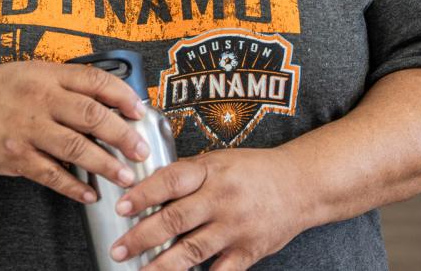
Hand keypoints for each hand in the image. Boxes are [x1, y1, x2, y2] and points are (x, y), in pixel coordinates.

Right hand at [0, 61, 150, 203]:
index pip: (95, 81)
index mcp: (47, 75)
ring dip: (105, 164)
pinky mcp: (15, 156)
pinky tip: (89, 192)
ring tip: (125, 175)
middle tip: (141, 150)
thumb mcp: (32, 72)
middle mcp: (39, 99)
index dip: (123, 96)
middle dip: (123, 135)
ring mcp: (27, 129)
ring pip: (76, 147)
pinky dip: (73, 186)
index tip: (140, 111)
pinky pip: (51, 174)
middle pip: (91, 115)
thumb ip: (66, 84)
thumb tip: (108, 102)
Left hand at [108, 148, 305, 270]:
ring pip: (193, 250)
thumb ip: (187, 175)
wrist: (301, 185)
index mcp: (211, 171)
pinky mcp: (249, 251)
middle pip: (176, 218)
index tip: (121, 207)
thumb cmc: (254, 171)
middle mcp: (222, 199)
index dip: (143, 194)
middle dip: (143, 236)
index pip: (170, 181)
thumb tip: (146, 187)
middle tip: (119, 248)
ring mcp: (236, 227)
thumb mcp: (218, 161)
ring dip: (162, 264)